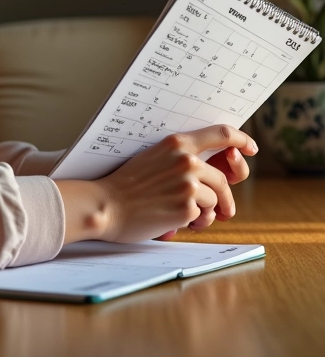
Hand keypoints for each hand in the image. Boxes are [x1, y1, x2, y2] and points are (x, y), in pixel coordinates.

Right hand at [92, 125, 256, 242]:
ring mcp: (189, 184)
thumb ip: (185, 161)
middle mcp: (187, 160)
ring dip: (208, 211)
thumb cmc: (127, 184)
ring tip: (187, 216)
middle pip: (224, 178)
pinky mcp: (188, 207)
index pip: (221, 134)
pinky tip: (177, 222)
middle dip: (224, 197)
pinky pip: (206, 216)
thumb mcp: (155, 159)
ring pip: (216, 199)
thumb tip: (221, 173)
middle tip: (223, 210)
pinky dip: (196, 222)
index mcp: (177, 143)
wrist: (106, 205)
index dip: (242, 140)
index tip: (251, 148)